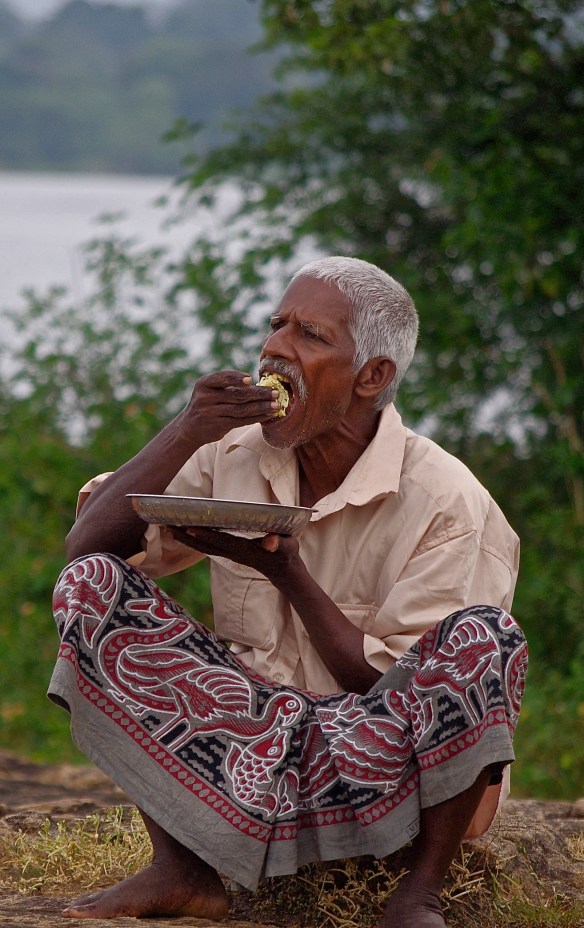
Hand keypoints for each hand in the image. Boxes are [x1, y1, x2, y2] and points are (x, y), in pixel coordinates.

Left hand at [169, 526, 300, 581]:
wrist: (284, 571)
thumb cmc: (287, 555)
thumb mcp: (288, 547)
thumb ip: (279, 543)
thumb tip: (270, 541)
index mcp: (244, 549)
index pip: (220, 541)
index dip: (204, 535)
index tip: (188, 527)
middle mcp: (233, 552)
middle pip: (204, 545)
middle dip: (186, 535)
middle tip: (166, 524)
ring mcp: (230, 554)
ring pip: (203, 546)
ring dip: (185, 538)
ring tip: (168, 527)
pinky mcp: (229, 552)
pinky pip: (207, 546)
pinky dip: (194, 539)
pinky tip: (183, 532)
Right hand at [178, 371, 280, 446]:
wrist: (188, 428)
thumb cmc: (206, 404)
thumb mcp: (208, 390)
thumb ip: (226, 385)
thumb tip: (258, 384)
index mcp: (203, 384)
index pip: (221, 378)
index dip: (236, 378)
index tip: (251, 378)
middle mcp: (205, 398)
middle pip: (236, 395)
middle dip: (258, 393)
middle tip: (275, 392)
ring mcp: (211, 413)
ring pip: (241, 410)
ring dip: (261, 407)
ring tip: (276, 405)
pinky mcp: (218, 426)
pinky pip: (241, 421)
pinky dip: (256, 418)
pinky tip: (267, 415)